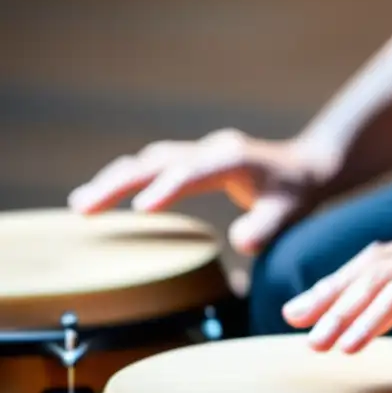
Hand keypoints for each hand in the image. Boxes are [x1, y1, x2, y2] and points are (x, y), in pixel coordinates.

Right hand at [68, 128, 337, 254]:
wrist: (307, 166)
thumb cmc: (298, 192)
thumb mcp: (291, 211)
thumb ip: (268, 226)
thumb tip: (242, 243)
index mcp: (233, 159)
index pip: (193, 172)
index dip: (167, 188)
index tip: (141, 210)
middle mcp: (211, 149)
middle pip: (158, 162)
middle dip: (120, 183)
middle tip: (84, 208)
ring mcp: (199, 152)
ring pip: (149, 161)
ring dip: (115, 180)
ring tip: (82, 205)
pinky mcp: (192, 160)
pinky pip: (153, 166)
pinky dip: (127, 178)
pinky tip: (103, 195)